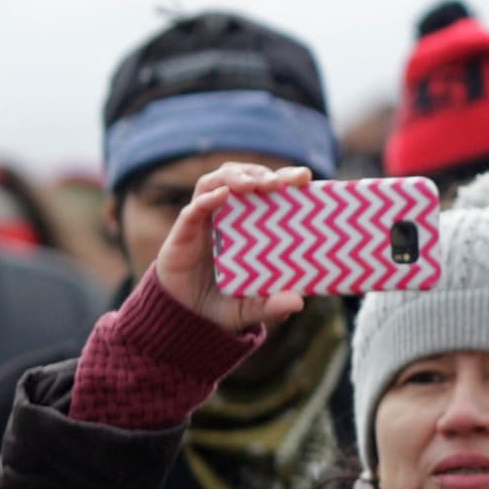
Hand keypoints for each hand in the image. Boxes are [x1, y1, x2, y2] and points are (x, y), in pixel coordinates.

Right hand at [153, 161, 313, 339]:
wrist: (184, 316)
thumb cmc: (224, 304)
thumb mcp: (251, 309)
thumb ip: (272, 306)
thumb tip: (298, 302)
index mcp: (254, 225)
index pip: (270, 190)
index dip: (286, 178)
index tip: (305, 176)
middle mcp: (230, 216)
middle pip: (245, 178)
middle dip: (262, 173)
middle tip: (279, 182)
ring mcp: (206, 220)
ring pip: (217, 182)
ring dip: (235, 176)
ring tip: (252, 184)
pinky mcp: (184, 232)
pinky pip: (193, 209)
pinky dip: (207, 199)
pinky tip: (221, 196)